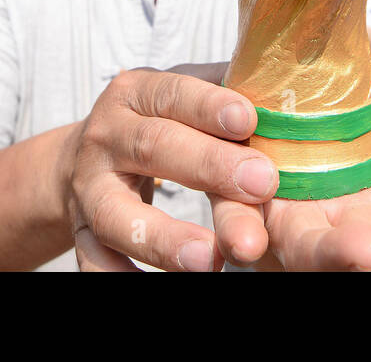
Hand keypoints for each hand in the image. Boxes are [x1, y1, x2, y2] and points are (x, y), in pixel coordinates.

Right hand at [68, 63, 279, 271]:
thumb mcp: (185, 93)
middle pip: (153, 147)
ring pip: (117, 214)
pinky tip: (155, 288)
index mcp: (135, 93)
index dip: (209, 105)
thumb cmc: (158, 121)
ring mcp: (89, 189)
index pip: (173, 93)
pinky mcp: (82, 233)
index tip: (249, 119)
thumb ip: (229, 88)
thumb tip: (289, 83)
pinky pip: (95, 262)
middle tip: (262, 183)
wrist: (84, 157)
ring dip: (164, 239)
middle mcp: (106, 137)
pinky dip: (122, 278)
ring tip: (211, 258)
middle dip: (209, 166)